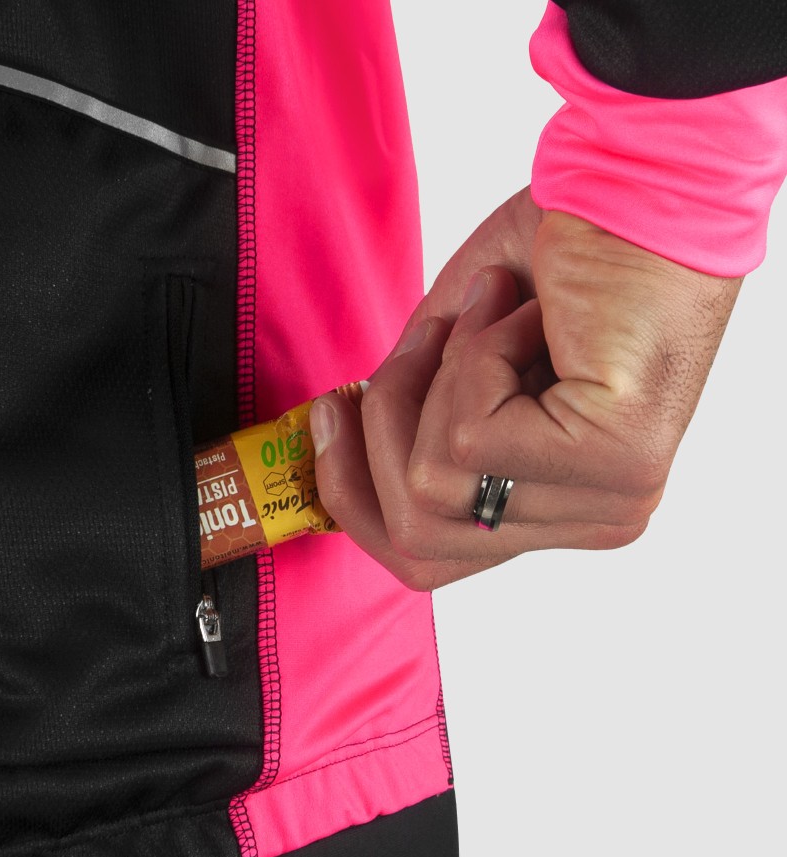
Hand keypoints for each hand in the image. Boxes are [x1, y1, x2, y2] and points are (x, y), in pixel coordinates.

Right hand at [310, 190, 741, 590]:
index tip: (332, 411)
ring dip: (436, 376)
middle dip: (380, 431)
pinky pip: (468, 438)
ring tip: (491, 311)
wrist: (641, 180)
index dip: (353, 494)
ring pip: (430, 487)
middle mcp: (596, 518)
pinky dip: (472, 356)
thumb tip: (331, 447)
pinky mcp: (616, 460)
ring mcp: (612, 500)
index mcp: (564, 507)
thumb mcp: (455, 360)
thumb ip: (406, 422)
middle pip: (416, 544)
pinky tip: (526, 315)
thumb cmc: (559, 258)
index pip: (427, 560)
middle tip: (419, 342)